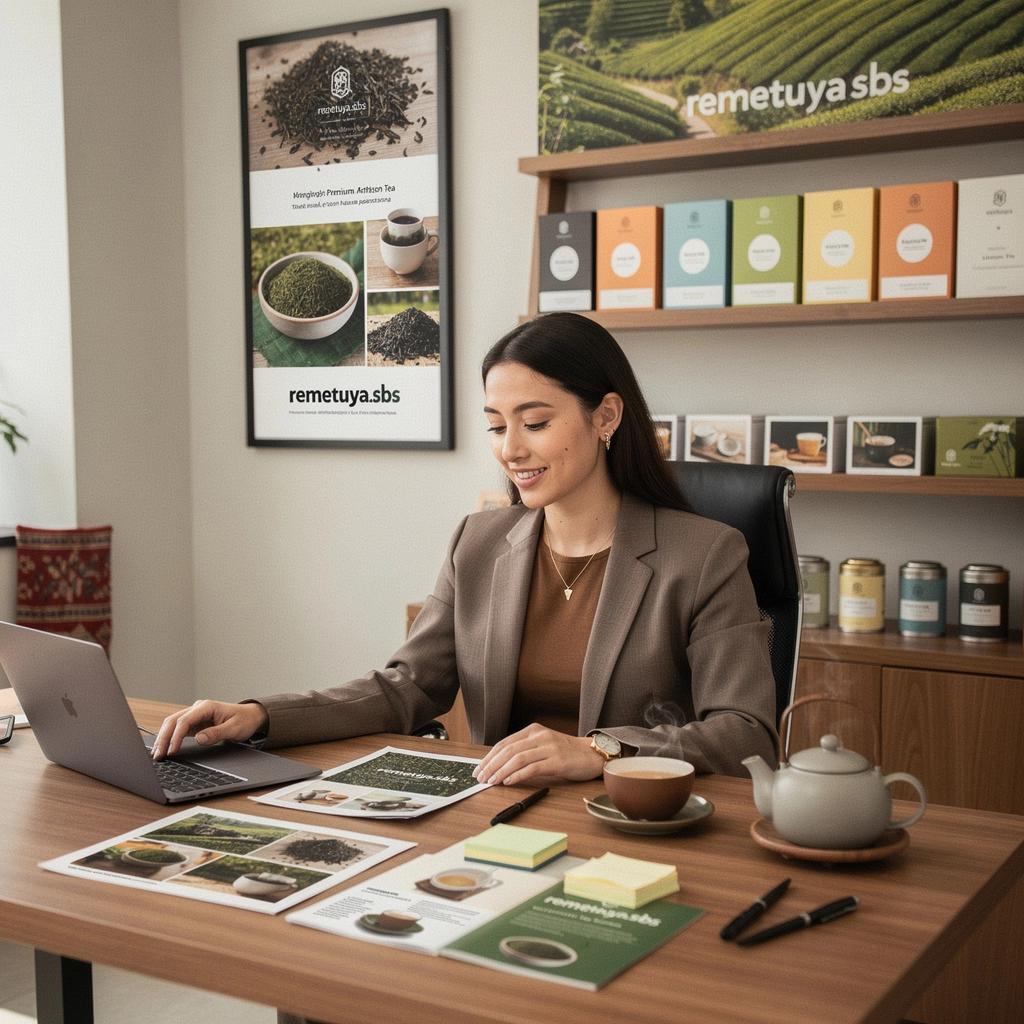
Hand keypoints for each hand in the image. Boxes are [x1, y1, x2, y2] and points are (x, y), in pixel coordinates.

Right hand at [151, 700, 267, 759]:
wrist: (251, 716)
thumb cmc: (244, 720)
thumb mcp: (234, 729)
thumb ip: (216, 733)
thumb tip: (199, 739)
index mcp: (207, 707)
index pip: (185, 720)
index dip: (176, 736)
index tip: (172, 750)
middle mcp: (198, 708)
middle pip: (174, 721)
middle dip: (164, 738)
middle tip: (158, 755)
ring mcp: (195, 715)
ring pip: (172, 724)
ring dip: (163, 738)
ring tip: (157, 754)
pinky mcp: (194, 722)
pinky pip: (178, 728)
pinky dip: (169, 737)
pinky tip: (163, 748)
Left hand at [472, 724, 604, 785]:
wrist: (592, 755)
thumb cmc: (567, 753)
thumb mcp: (543, 746)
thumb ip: (525, 751)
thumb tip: (499, 766)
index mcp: (533, 730)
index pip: (505, 743)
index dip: (489, 757)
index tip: (479, 769)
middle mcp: (540, 736)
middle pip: (508, 750)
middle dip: (491, 765)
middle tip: (481, 777)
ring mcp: (549, 747)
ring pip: (518, 758)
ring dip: (501, 771)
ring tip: (491, 781)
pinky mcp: (558, 760)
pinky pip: (533, 768)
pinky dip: (518, 775)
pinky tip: (509, 781)